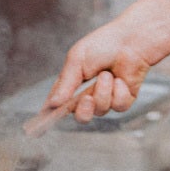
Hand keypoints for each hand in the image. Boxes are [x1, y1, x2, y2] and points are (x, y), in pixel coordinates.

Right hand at [32, 20, 151, 129]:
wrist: (132, 39)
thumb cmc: (103, 44)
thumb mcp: (77, 60)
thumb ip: (65, 83)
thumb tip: (53, 104)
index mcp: (72, 84)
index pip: (57, 105)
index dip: (48, 117)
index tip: (37, 131)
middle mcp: (88, 93)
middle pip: (81, 116)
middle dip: (83, 110)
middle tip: (87, 98)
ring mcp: (107, 97)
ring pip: (101, 111)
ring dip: (104, 92)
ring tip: (108, 74)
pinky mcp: (124, 98)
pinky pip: (119, 106)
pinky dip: (119, 92)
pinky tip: (121, 79)